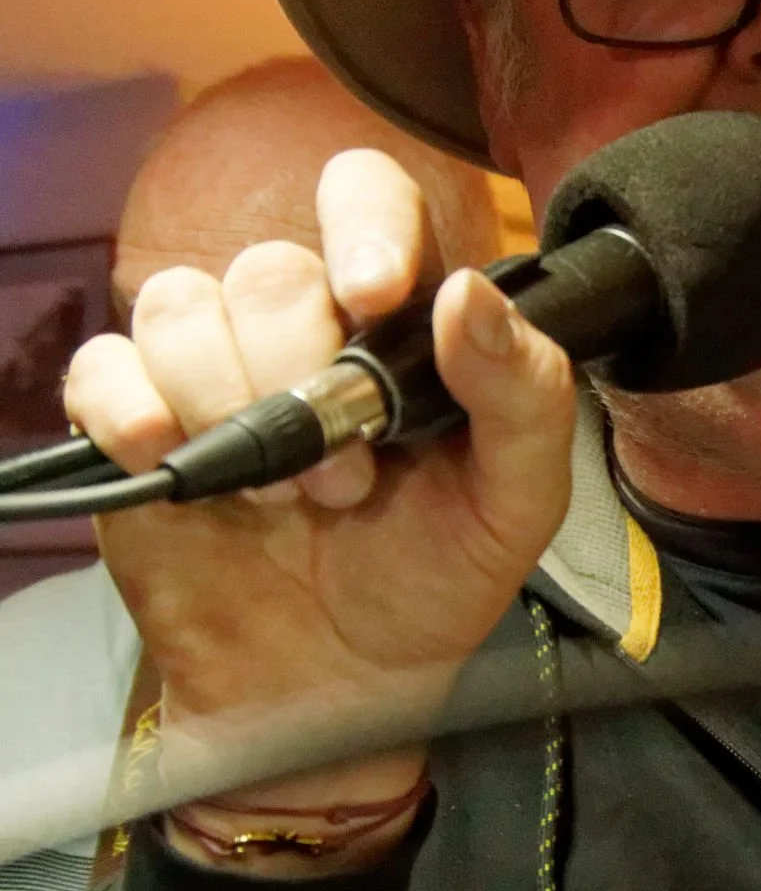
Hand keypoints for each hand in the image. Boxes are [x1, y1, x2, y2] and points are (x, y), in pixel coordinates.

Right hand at [64, 150, 573, 805]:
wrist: (337, 690)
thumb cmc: (426, 587)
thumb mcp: (515, 507)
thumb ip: (525, 396)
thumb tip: (470, 294)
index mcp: (394, 327)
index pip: (368, 200)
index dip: (364, 221)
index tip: (374, 292)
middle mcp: (299, 332)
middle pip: (271, 268)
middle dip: (303, 370)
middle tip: (347, 478)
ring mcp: (212, 373)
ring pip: (182, 304)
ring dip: (229, 399)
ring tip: (280, 497)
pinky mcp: (138, 424)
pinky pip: (104, 367)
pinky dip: (133, 410)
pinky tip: (173, 459)